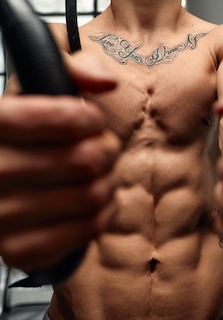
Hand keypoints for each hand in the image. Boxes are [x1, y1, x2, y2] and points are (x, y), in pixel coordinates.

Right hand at [0, 53, 120, 273]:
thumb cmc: (20, 130)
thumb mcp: (35, 84)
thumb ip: (73, 68)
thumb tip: (106, 82)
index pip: (60, 119)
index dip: (90, 117)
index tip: (92, 119)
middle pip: (85, 160)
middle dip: (107, 148)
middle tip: (103, 146)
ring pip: (91, 195)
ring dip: (109, 180)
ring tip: (101, 172)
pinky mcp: (17, 251)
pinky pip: (86, 231)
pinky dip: (105, 213)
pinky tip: (97, 200)